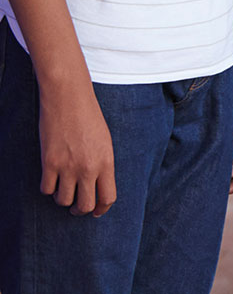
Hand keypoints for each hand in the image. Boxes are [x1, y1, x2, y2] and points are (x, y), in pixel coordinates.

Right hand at [37, 76, 114, 214]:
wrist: (69, 99)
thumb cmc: (89, 117)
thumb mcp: (104, 141)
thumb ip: (102, 164)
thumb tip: (96, 185)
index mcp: (107, 162)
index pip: (108, 197)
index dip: (101, 209)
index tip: (95, 212)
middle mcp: (89, 168)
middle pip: (85, 205)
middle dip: (80, 210)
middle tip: (75, 207)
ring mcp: (68, 166)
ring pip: (63, 200)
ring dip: (62, 198)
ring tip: (63, 189)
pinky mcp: (49, 163)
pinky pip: (46, 189)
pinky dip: (48, 188)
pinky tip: (50, 180)